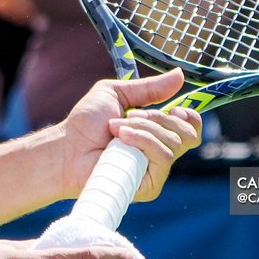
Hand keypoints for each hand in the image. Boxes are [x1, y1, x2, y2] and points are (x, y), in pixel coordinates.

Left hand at [59, 71, 202, 202]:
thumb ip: (149, 88)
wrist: (67, 147)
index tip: (174, 108)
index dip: (189, 115)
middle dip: (159, 118)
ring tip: (116, 128)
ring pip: (173, 143)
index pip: (191, 126)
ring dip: (143, 128)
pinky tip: (121, 138)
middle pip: (188, 134)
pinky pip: (163, 158)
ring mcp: (156, 169)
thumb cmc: (87, 122)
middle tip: (131, 115)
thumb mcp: (118, 94)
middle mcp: (160, 151)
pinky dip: (143, 141)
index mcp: (156, 130)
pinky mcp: (149, 184)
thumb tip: (181, 75)